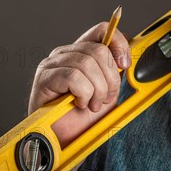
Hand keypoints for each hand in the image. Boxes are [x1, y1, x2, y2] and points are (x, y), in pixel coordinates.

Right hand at [28, 22, 130, 146]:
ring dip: (97, 90)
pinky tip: (80, 103)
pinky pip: (73, 77)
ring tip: (92, 104)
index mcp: (81, 51)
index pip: (101, 30)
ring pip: (87, 64)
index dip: (118, 43)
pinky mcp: (44, 78)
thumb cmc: (83, 117)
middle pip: (99, 50)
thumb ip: (114, 71)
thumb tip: (126, 59)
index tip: (125, 64)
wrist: (64, 140)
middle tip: (105, 98)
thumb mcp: (107, 90)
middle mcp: (65, 53)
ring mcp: (52, 64)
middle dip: (110, 78)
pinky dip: (83, 93)